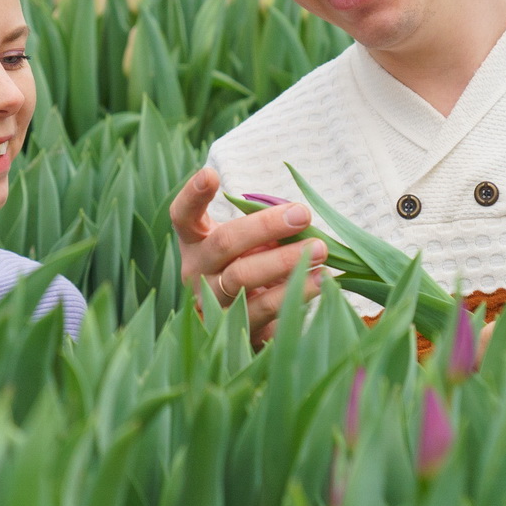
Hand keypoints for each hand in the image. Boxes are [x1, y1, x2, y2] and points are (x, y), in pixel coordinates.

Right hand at [168, 167, 327, 344]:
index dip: (193, 196)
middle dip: (265, 227)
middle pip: (224, 244)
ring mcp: (212, 305)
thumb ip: (265, 231)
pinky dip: (296, 295)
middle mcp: (197, 273)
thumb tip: (303, 222)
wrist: (243, 327)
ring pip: (244, 280)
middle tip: (303, 215)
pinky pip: (265, 311)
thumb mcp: (250, 245)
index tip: (211, 175)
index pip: (183, 216)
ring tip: (322, 252)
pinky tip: (320, 282)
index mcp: (195, 244)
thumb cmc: (250, 267)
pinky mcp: (236, 330)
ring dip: (286, 263)